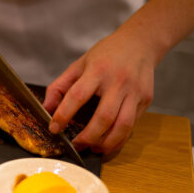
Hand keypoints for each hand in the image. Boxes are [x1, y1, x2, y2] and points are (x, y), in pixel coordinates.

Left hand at [43, 31, 155, 153]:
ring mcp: (135, 92)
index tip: (54, 128)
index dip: (64, 114)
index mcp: (98, 70)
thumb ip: (61, 85)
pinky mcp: (146, 100)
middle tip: (76, 145)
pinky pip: (132, 126)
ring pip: (123, 126)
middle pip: (104, 116)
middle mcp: (118, 82)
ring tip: (94, 149)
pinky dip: (119, 139)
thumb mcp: (80, 63)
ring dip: (107, 143)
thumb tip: (47, 107)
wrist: (140, 43)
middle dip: (88, 137)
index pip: (78, 95)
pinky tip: (108, 143)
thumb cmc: (107, 54)